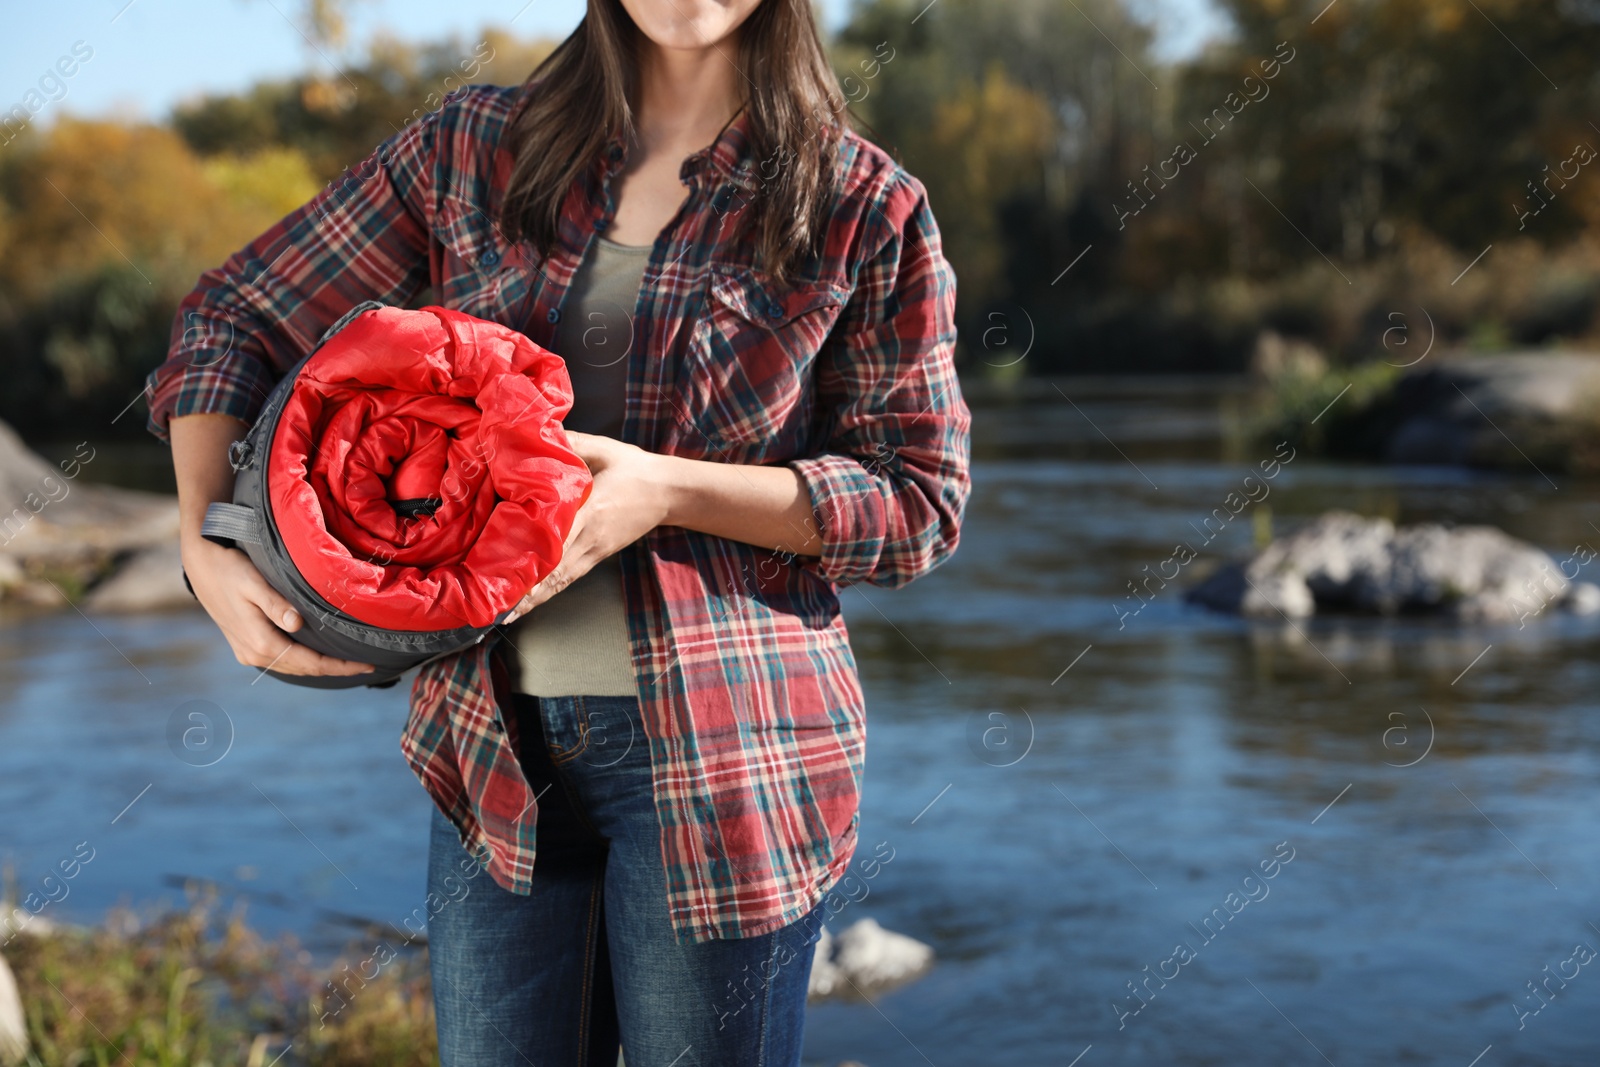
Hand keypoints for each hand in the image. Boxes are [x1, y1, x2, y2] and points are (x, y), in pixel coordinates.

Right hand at [182, 534, 375, 676]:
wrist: (200, 566)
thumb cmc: (229, 568)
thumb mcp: (254, 582)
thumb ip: (276, 604)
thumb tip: (297, 625)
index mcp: (261, 642)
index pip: (310, 662)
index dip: (340, 666)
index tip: (367, 665)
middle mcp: (254, 654)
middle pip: (304, 669)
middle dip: (335, 668)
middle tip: (366, 665)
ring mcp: (247, 652)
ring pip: (292, 667)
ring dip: (319, 666)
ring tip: (348, 662)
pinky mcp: (245, 646)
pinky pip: (281, 660)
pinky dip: (303, 661)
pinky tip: (317, 654)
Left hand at [503, 432, 671, 621]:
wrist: (668, 491)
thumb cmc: (633, 468)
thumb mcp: (603, 448)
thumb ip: (570, 443)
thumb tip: (534, 434)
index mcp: (592, 510)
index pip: (558, 538)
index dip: (533, 558)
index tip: (507, 570)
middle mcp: (591, 538)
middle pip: (554, 571)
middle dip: (525, 590)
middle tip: (494, 605)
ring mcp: (595, 551)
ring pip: (560, 581)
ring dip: (533, 599)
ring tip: (504, 613)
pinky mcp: (597, 556)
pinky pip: (568, 578)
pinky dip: (546, 593)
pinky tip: (527, 604)